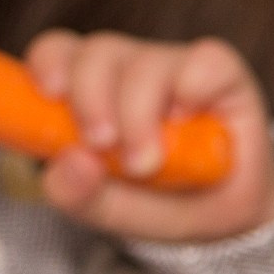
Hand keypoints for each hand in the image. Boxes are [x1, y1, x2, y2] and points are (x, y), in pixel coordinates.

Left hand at [23, 31, 273, 242]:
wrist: (224, 221)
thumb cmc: (155, 202)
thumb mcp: (109, 211)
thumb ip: (78, 194)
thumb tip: (68, 163)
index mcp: (87, 90)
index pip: (57, 52)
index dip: (49, 62)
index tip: (51, 93)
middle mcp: (126, 69)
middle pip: (97, 52)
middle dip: (91, 98)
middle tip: (101, 145)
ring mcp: (172, 67)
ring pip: (144, 62)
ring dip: (138, 112)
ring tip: (145, 162)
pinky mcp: (221, 73)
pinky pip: (204, 61)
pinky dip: (192, 88)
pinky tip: (191, 119)